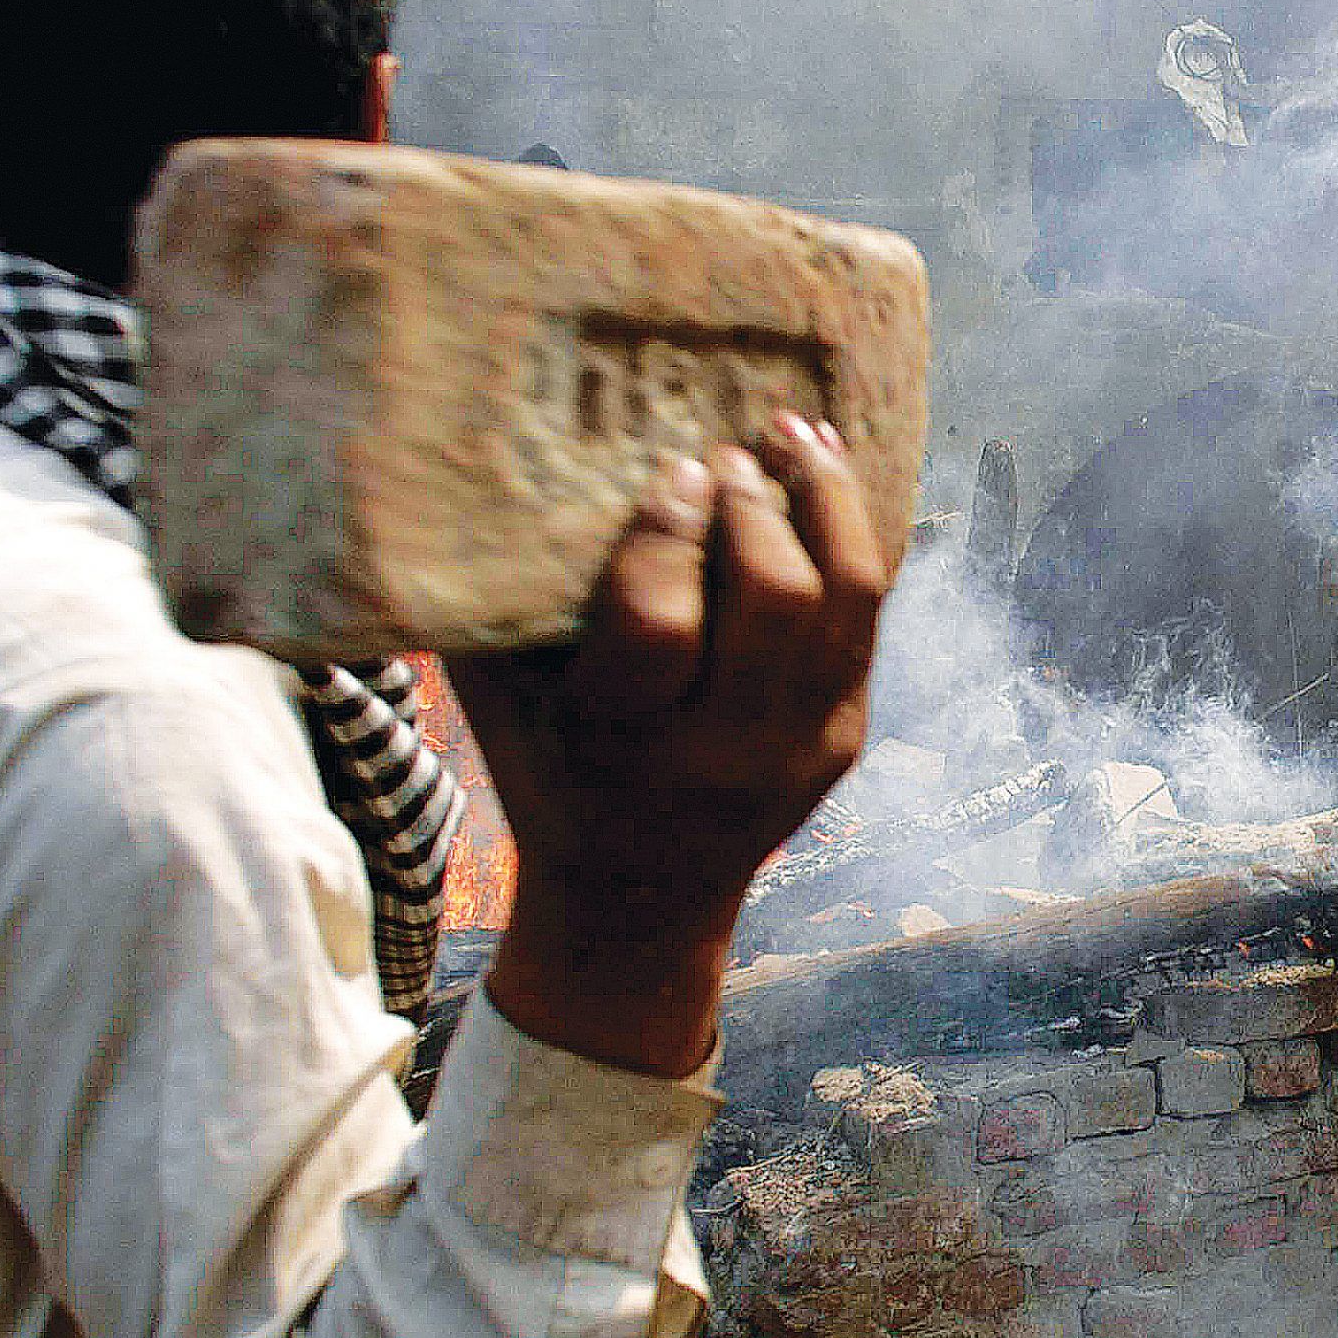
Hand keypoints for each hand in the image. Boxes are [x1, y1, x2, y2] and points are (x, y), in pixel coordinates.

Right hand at [448, 411, 887, 1076]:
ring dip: (825, 502)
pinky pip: (865, 619)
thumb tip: (472, 468)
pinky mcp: (842, 734)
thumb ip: (493, 600)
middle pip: (776, 601)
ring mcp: (798, 747)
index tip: (670, 470)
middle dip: (756, 507)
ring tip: (794, 435)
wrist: (637, 902)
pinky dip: (850, 538)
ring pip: (845, 601)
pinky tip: (825, 480)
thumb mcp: (498, 697)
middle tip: (726, 452)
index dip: (667, 534)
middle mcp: (723, 752)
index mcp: (622, 743)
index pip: (660, 626)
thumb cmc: (548, 770)